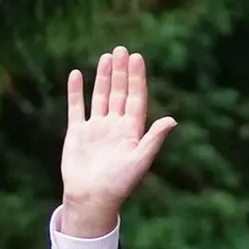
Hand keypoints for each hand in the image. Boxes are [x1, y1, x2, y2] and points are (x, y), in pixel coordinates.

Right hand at [59, 46, 175, 236]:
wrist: (91, 199)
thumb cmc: (118, 184)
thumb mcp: (139, 161)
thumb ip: (154, 139)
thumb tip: (172, 120)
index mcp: (132, 131)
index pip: (136, 98)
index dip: (137, 78)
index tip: (137, 58)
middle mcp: (115, 126)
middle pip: (119, 93)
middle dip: (121, 72)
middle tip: (122, 49)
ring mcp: (96, 128)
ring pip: (100, 96)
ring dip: (103, 77)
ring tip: (106, 56)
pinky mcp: (77, 133)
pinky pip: (76, 107)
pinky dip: (76, 91)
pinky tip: (76, 74)